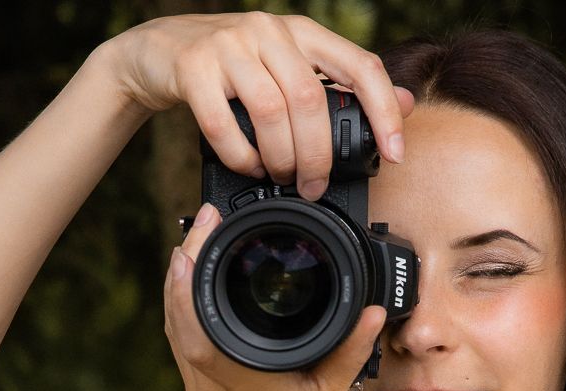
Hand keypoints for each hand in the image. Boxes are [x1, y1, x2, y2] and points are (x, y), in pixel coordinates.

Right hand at [113, 11, 413, 200]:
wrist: (160, 52)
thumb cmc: (234, 68)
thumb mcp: (291, 69)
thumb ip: (341, 86)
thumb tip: (405, 102)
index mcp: (303, 33)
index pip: (360, 65)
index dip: (383, 111)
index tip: (394, 153)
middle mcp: (269, 31)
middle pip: (310, 99)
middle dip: (317, 154)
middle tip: (313, 185)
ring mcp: (229, 46)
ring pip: (270, 111)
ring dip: (280, 157)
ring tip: (279, 176)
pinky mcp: (194, 68)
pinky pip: (223, 125)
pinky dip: (241, 157)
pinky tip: (248, 166)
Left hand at [164, 201, 386, 390]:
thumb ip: (348, 350)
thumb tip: (371, 311)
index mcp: (237, 379)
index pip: (197, 313)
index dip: (193, 267)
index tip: (206, 229)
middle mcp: (208, 385)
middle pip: (177, 314)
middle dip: (186, 264)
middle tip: (205, 226)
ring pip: (176, 330)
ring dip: (182, 288)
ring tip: (200, 251)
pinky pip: (185, 349)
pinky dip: (188, 316)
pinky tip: (204, 299)